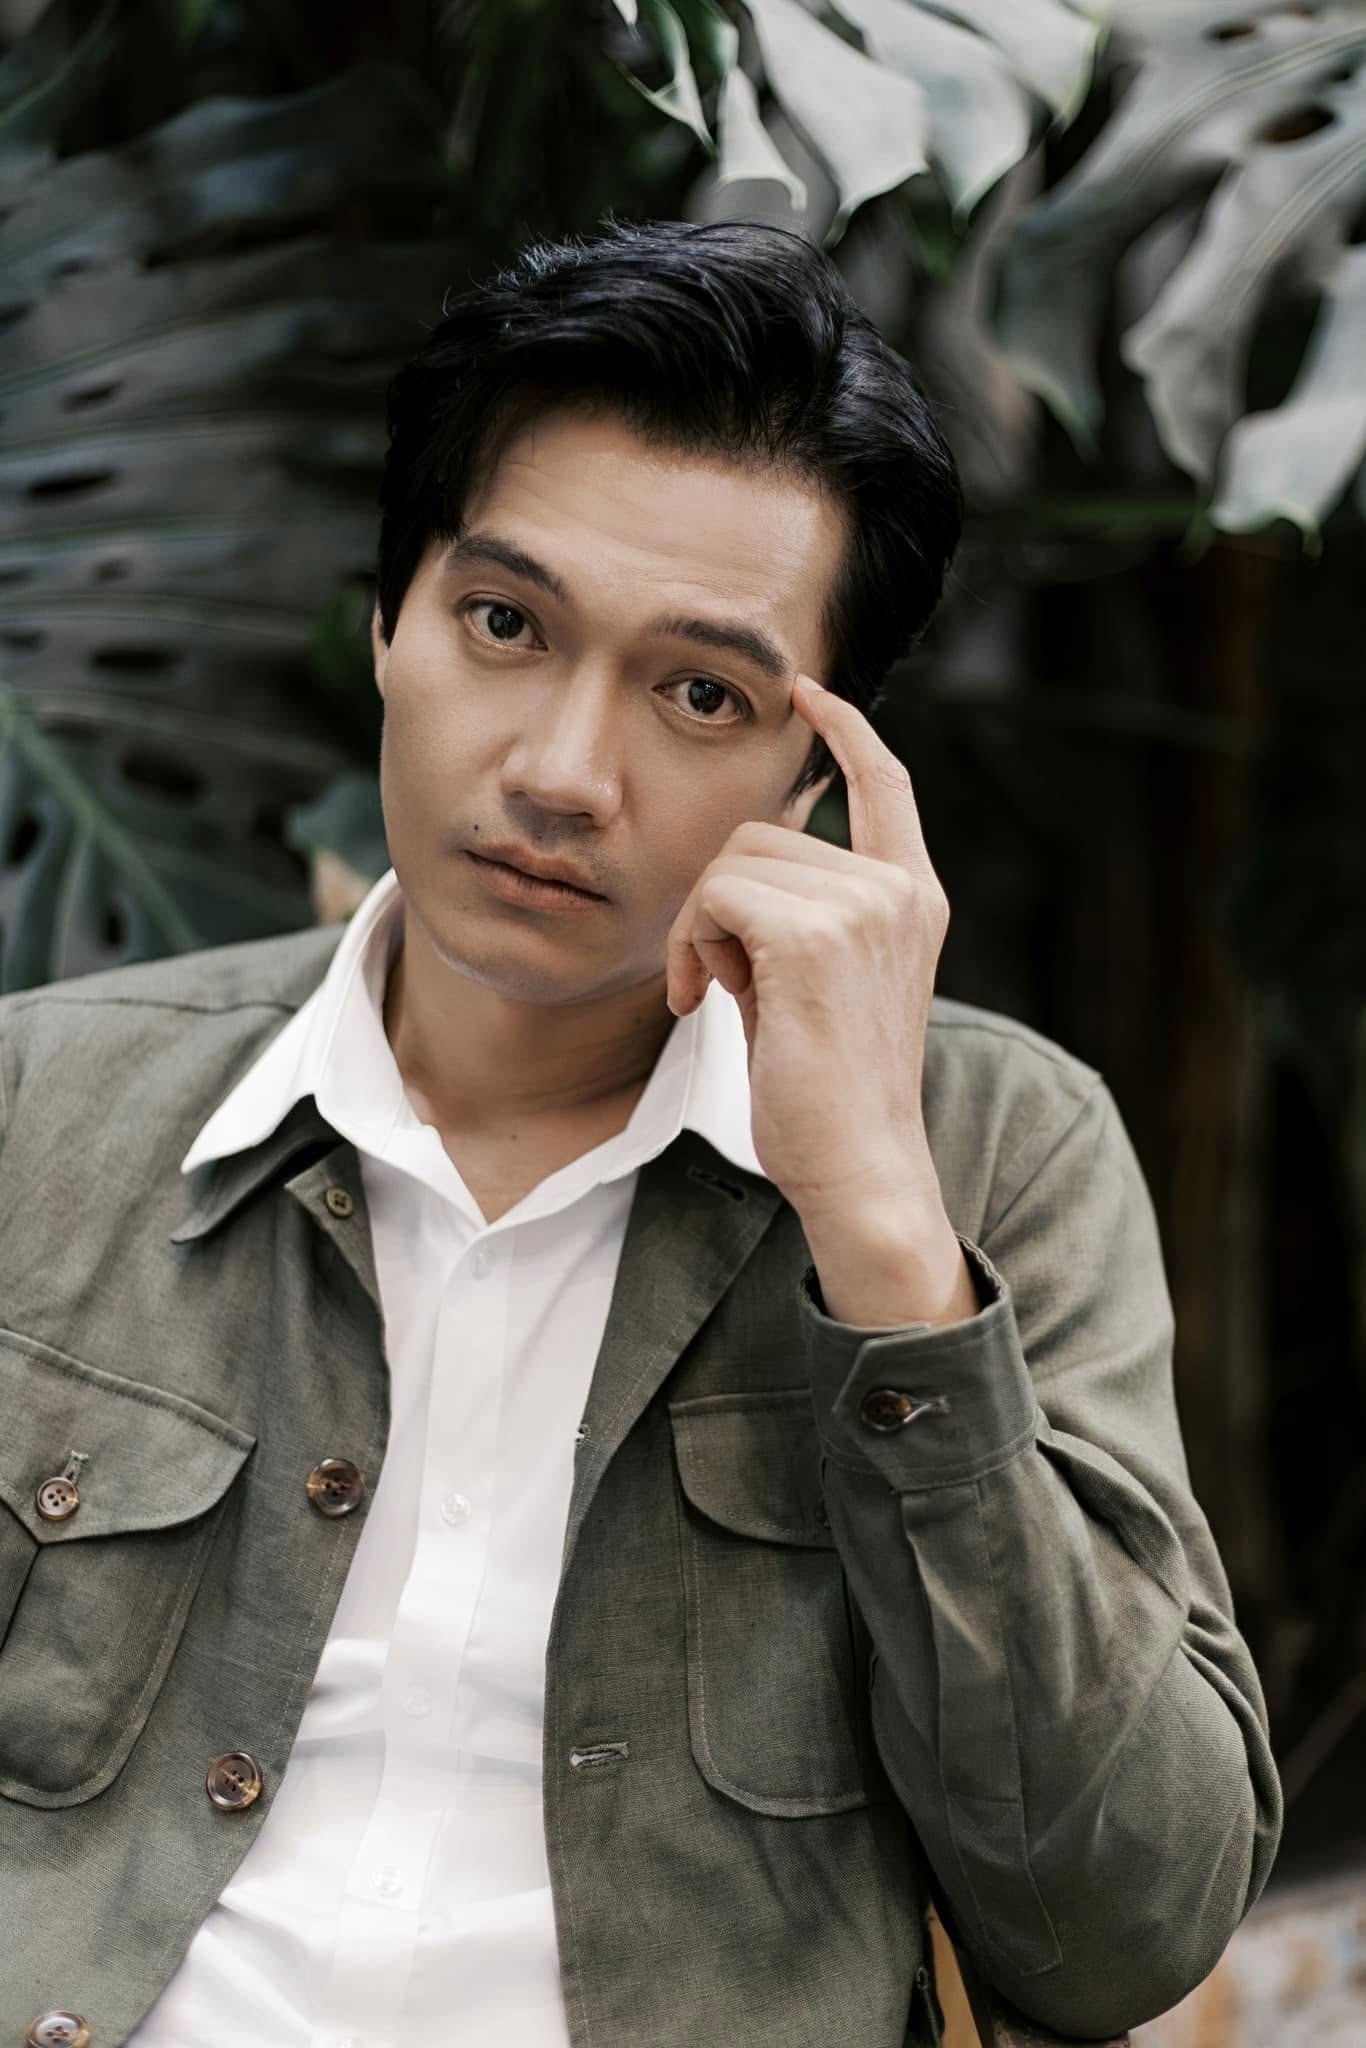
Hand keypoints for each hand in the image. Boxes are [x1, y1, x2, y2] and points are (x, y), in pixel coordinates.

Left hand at [665, 674, 951, 1249]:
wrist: (858, 1167)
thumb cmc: (828, 1093)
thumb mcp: (824, 987)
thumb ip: (798, 920)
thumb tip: (740, 876)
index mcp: (912, 899)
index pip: (886, 784)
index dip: (845, 731)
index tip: (808, 693)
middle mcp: (897, 892)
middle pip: (764, 832)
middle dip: (718, 900)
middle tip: (718, 980)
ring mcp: (863, 907)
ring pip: (731, 864)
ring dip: (700, 928)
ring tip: (717, 996)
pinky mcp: (814, 935)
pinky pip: (717, 896)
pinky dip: (694, 945)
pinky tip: (706, 1002)